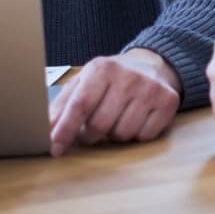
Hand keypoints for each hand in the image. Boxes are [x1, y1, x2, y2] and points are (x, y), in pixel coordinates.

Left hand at [48, 48, 181, 156]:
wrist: (153, 65)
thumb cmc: (112, 79)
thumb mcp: (85, 82)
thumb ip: (63, 105)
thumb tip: (45, 130)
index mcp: (102, 69)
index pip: (80, 105)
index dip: (65, 130)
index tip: (55, 148)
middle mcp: (129, 76)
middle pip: (100, 125)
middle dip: (91, 134)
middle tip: (93, 128)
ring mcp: (151, 89)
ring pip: (122, 134)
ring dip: (115, 134)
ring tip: (117, 118)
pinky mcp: (169, 102)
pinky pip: (144, 136)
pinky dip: (137, 134)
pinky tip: (137, 118)